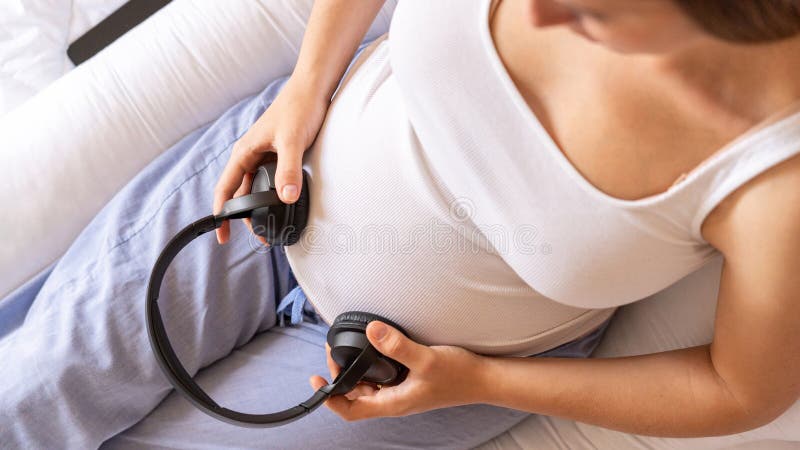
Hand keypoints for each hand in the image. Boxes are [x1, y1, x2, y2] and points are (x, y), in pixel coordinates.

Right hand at [213, 76, 328, 243]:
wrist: (313, 88)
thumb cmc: (299, 108)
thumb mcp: (293, 141)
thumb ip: (288, 169)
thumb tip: (285, 197)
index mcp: (244, 152)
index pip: (225, 190)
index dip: (222, 215)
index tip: (222, 236)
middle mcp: (251, 154)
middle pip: (240, 192)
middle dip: (245, 216)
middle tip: (258, 237)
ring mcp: (265, 154)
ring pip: (256, 187)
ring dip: (260, 206)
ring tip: (270, 225)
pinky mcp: (279, 153)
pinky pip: (271, 180)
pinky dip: (273, 194)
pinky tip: (284, 203)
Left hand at [309, 321, 488, 420]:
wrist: (485, 379)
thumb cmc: (459, 375)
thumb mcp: (425, 359)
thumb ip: (397, 346)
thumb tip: (371, 330)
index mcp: (393, 403)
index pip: (351, 410)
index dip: (330, 399)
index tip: (316, 379)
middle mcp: (395, 400)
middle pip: (355, 396)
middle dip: (339, 377)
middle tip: (333, 352)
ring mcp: (403, 392)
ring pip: (369, 387)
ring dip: (354, 372)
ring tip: (346, 350)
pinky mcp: (410, 382)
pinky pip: (382, 379)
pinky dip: (371, 367)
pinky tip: (374, 350)